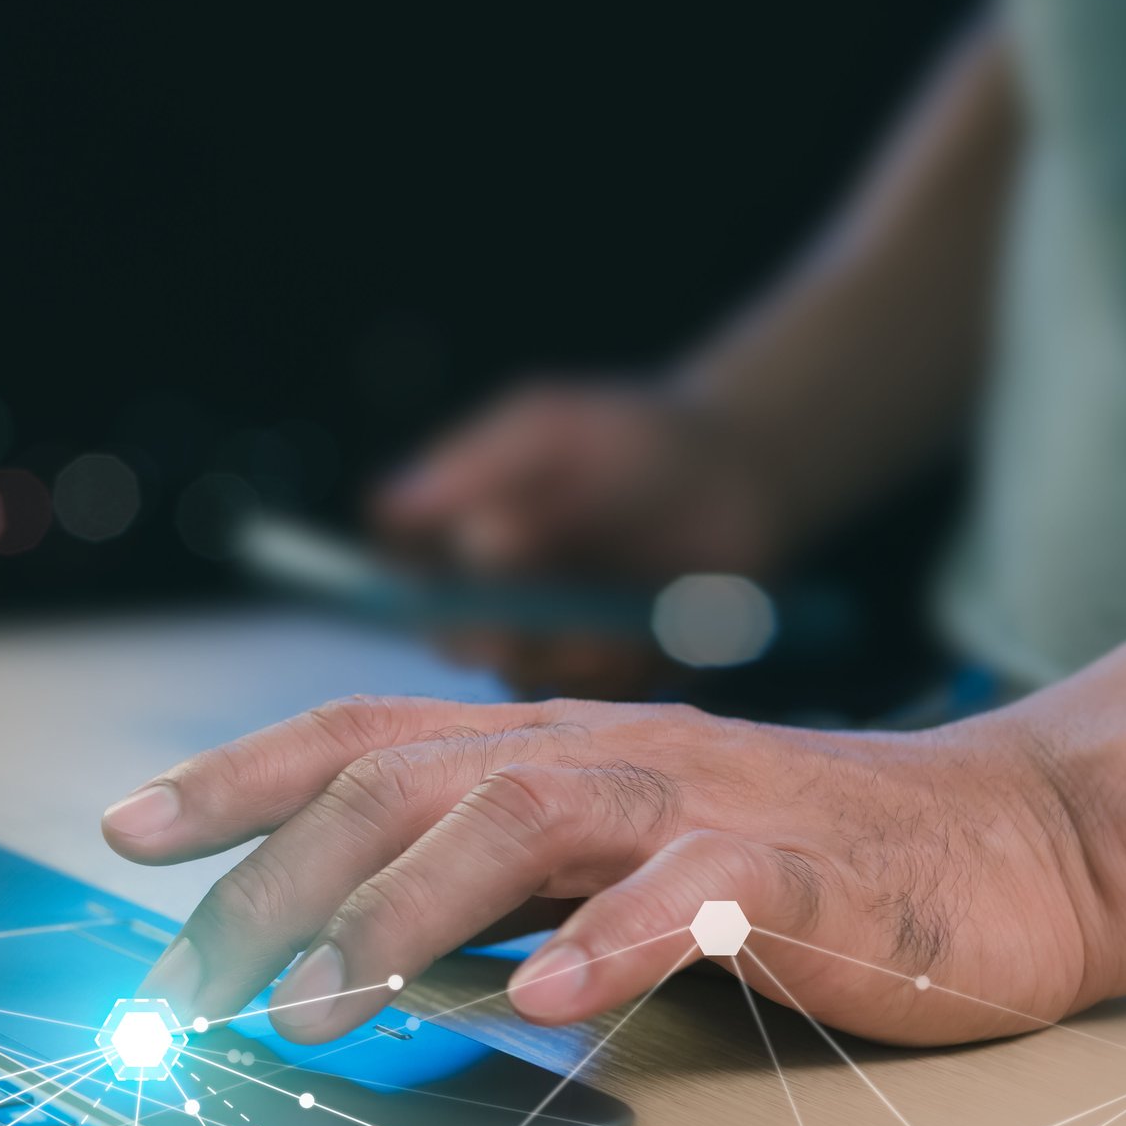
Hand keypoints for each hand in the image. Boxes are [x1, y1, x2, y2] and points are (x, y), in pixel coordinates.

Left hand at [101, 695, 1102, 1047]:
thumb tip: (341, 943)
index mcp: (545, 746)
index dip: (236, 775)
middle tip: (185, 994)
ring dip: (398, 913)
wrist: (1010, 841)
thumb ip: (492, 883)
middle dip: (271, 885)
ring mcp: (696, 801)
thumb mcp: (610, 856)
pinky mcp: (795, 869)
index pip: (357, 736)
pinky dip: (607, 942)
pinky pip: (690, 895)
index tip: (126, 831)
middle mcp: (600, 752)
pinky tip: (542, 1001)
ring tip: (316, 1007)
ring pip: (517, 817)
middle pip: (399, 785)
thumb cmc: (787, 860)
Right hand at [371, 382, 779, 697]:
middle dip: (494, 629)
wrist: (738, 473)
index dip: (415, 587)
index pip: (399, 578)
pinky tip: (647, 635)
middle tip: (534, 616)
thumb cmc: (630, 436)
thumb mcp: (550, 427)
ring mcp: (547, 649)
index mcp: (454, 543)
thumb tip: (387, 503)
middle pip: (455, 640)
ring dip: (562, 652)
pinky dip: (615, 671)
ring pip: (524, 674)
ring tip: (614, 621)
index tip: (465, 575)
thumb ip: (475, 464)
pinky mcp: (608, 682)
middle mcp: (488, 604)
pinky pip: (592, 698)